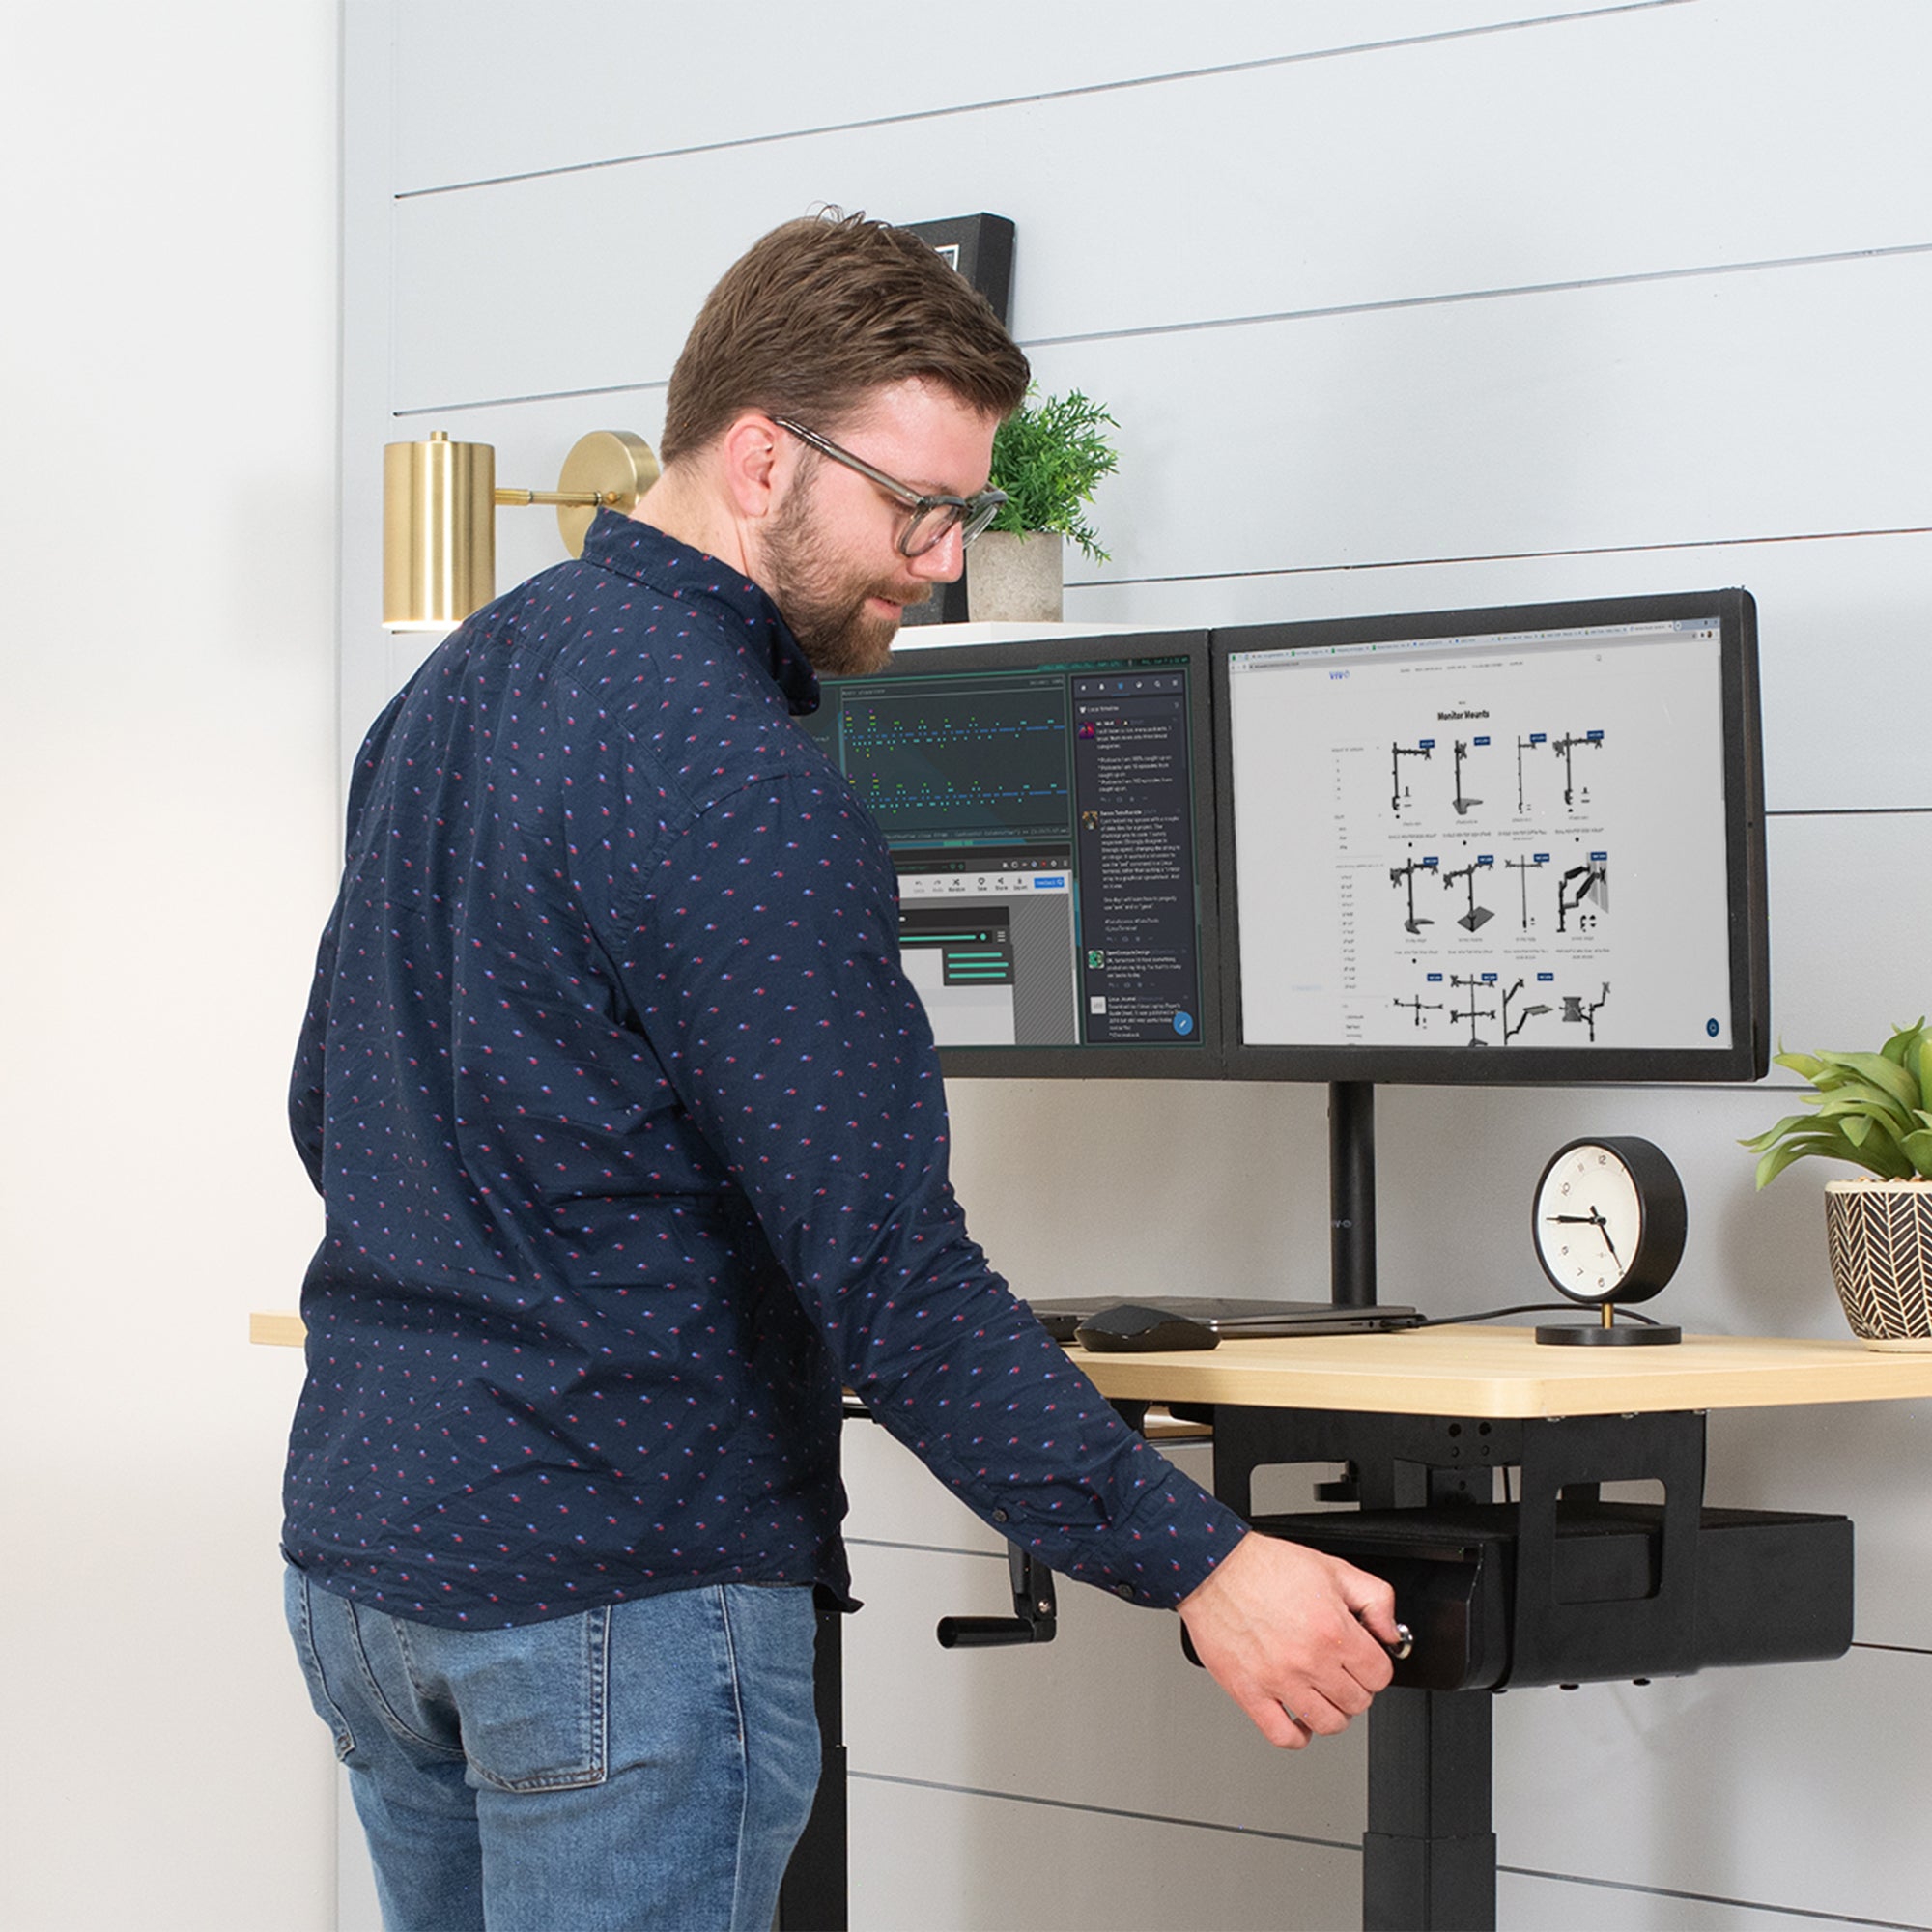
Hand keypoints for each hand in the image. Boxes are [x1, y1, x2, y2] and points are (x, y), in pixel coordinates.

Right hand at [1177, 1531, 1398, 1748]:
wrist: (1215, 1568)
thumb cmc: (1266, 1567)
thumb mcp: (1333, 1568)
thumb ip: (1375, 1599)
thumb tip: (1391, 1632)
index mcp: (1333, 1631)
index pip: (1379, 1675)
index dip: (1375, 1666)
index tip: (1364, 1660)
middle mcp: (1308, 1660)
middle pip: (1357, 1702)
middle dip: (1356, 1686)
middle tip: (1342, 1671)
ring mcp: (1279, 1681)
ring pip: (1328, 1724)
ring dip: (1333, 1711)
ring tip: (1322, 1692)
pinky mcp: (1249, 1693)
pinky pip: (1283, 1736)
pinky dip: (1298, 1735)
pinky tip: (1299, 1718)